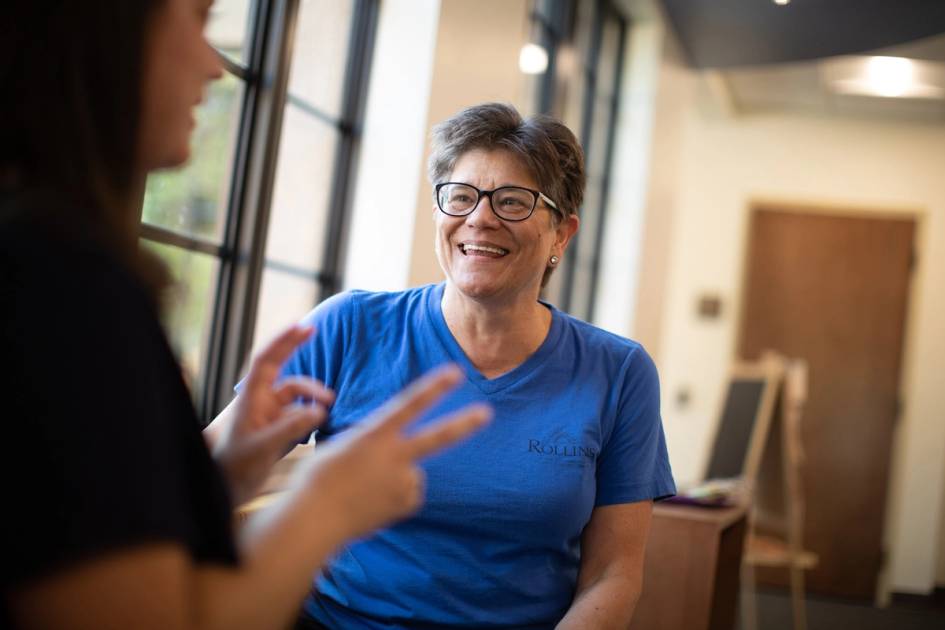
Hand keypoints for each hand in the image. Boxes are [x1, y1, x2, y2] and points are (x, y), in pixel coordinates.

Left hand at [212, 325, 333, 504]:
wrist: (227, 490)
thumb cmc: (236, 467)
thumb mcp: (263, 447)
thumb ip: (291, 428)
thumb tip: (319, 410)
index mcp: (251, 398)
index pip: (266, 360)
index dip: (282, 341)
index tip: (301, 327)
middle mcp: (260, 401)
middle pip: (280, 366)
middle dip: (294, 347)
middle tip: (312, 331)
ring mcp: (270, 413)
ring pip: (296, 392)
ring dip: (313, 394)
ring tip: (329, 408)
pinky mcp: (278, 428)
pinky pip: (300, 412)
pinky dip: (312, 413)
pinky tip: (321, 422)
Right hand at [298, 365, 490, 539]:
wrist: (312, 521)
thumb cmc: (316, 479)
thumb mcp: (341, 447)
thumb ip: (373, 444)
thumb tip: (392, 453)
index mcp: (373, 435)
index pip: (409, 405)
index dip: (434, 388)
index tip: (456, 372)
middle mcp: (393, 457)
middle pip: (436, 438)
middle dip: (463, 424)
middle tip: (487, 413)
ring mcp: (401, 483)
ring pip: (411, 471)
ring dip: (395, 476)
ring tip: (363, 488)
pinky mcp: (404, 505)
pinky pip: (407, 493)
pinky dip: (394, 497)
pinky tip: (371, 502)